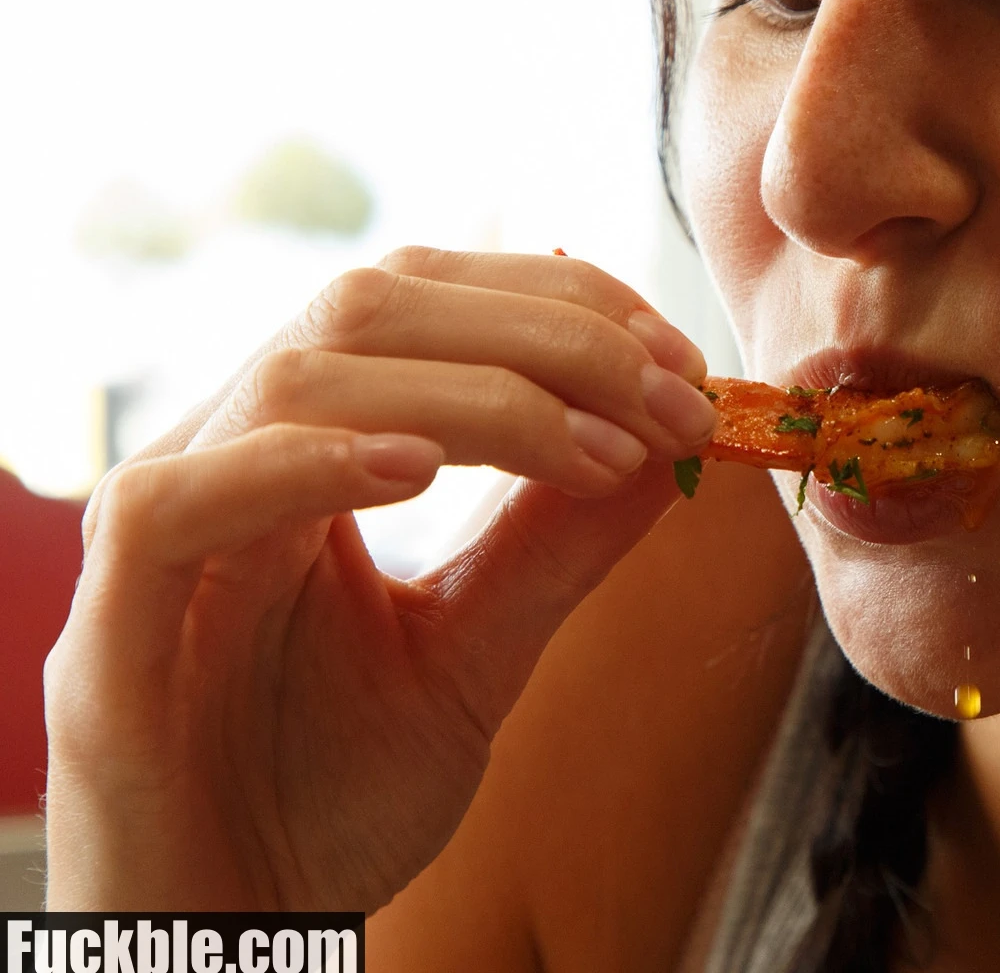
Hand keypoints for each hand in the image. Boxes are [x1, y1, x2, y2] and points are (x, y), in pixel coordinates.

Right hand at [42, 247, 718, 911]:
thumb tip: (678, 442)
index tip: (682, 362)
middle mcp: (226, 460)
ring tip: (595, 450)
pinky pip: (178, 503)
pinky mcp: (108, 634)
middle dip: (546, 334)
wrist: (229, 947)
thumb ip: (558, 546)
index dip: (559, 304)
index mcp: (305, 450)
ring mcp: (160, 535)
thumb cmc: (334, 798)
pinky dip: (304, 465)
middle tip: (673, 399)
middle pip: (371, 307)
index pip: (424, 300)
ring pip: (297, 376)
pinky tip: (420, 473)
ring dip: (473, 394)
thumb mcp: (478, 654)